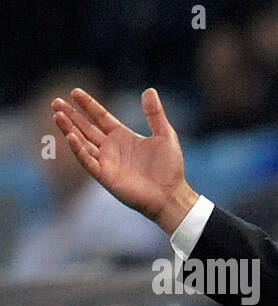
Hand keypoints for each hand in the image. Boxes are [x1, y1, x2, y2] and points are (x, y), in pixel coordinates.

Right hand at [50, 87, 197, 233]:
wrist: (171, 194)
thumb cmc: (170, 168)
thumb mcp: (165, 135)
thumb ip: (155, 114)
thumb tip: (149, 90)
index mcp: (123, 136)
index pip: (100, 117)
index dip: (88, 105)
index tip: (75, 92)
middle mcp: (111, 148)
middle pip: (86, 128)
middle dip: (71, 115)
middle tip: (55, 101)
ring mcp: (106, 162)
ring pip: (82, 142)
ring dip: (69, 129)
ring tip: (57, 115)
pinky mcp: (105, 176)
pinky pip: (88, 161)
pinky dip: (79, 149)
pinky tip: (71, 137)